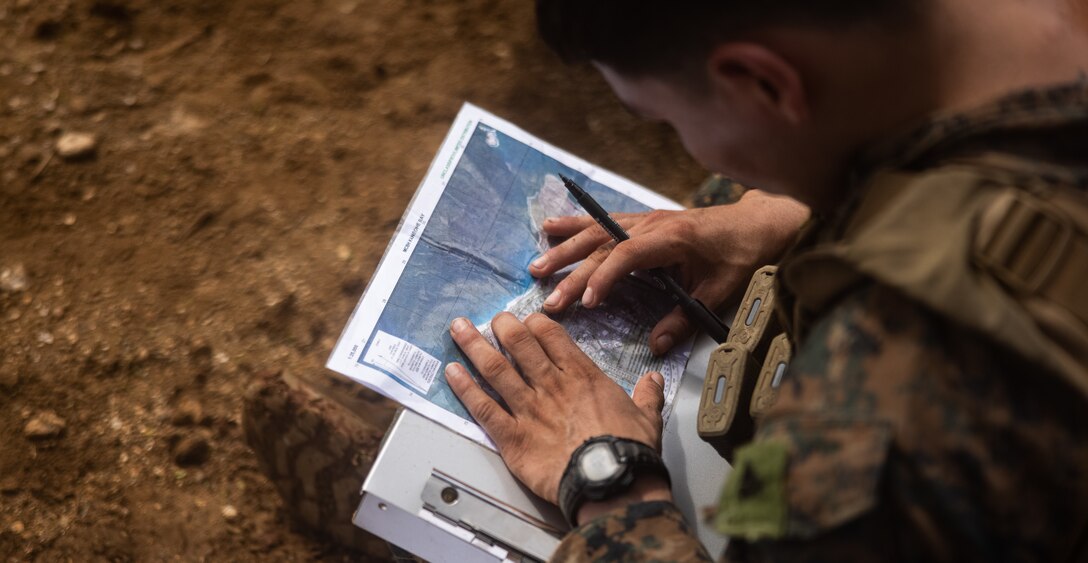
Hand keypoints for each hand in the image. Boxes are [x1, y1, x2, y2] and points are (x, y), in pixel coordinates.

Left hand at [445, 312, 667, 504]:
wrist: (611, 482)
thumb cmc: (629, 451)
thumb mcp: (647, 417)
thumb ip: (647, 395)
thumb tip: (654, 381)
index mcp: (582, 377)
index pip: (552, 337)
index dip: (535, 324)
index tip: (527, 319)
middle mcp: (551, 386)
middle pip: (519, 345)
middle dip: (502, 327)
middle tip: (493, 318)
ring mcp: (529, 410)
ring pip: (496, 369)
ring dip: (474, 346)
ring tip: (458, 329)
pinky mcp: (513, 438)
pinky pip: (484, 408)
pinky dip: (465, 389)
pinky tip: (452, 372)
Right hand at [529, 190, 808, 354]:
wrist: (757, 223)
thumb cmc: (741, 255)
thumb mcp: (719, 291)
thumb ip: (686, 318)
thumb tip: (656, 345)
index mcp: (672, 239)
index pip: (628, 255)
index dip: (605, 277)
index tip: (587, 303)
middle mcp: (652, 224)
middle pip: (603, 245)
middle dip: (572, 270)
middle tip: (546, 295)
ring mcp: (645, 219)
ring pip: (596, 231)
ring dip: (564, 247)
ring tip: (537, 264)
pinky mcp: (642, 220)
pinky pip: (602, 221)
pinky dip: (575, 226)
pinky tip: (550, 228)